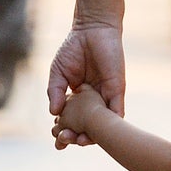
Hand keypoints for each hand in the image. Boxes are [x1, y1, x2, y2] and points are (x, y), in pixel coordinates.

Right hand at [47, 22, 124, 145]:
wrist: (92, 29)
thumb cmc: (74, 48)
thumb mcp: (58, 73)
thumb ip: (56, 92)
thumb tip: (53, 113)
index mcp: (79, 98)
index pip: (74, 120)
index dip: (65, 131)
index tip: (56, 137)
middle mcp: (94, 100)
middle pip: (89, 126)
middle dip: (78, 137)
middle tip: (67, 141)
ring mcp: (106, 97)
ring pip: (103, 124)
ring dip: (94, 136)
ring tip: (81, 141)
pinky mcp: (117, 90)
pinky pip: (117, 112)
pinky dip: (111, 125)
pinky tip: (101, 135)